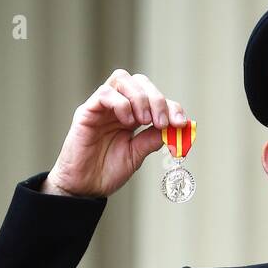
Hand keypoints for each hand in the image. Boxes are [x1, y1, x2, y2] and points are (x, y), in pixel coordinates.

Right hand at [42, 69, 187, 197]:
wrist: (85, 187)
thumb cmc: (107, 171)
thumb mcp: (137, 155)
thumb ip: (152, 140)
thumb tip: (174, 128)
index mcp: (132, 116)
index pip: (154, 98)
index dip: (171, 106)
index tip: (181, 123)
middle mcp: (118, 106)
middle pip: (140, 82)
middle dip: (157, 99)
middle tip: (162, 122)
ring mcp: (102, 107)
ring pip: (122, 80)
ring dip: (140, 98)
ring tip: (145, 121)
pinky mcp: (87, 112)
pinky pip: (104, 94)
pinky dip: (121, 104)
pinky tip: (127, 122)